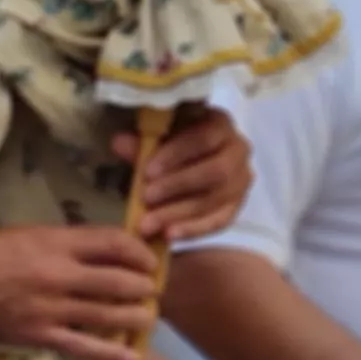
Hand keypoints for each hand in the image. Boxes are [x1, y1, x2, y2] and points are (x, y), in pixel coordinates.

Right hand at [0, 226, 152, 359]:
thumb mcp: (23, 233)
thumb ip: (60, 244)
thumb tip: (94, 254)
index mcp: (55, 242)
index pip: (114, 243)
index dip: (139, 252)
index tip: (148, 259)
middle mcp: (60, 274)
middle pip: (120, 281)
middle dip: (144, 287)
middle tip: (151, 290)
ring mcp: (51, 308)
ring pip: (109, 315)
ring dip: (136, 317)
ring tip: (147, 318)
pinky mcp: (38, 335)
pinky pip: (83, 346)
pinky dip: (110, 353)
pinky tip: (130, 356)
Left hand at [118, 109, 249, 241]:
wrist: (188, 160)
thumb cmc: (170, 143)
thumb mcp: (156, 139)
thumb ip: (140, 143)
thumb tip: (119, 143)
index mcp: (220, 123)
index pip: (204, 137)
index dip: (176, 155)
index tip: (148, 171)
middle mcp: (238, 150)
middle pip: (215, 171)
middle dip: (178, 186)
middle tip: (145, 198)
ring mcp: (241, 180)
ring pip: (216, 199)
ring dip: (179, 212)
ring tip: (148, 224)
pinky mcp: (236, 206)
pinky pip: (220, 221)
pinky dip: (193, 230)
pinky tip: (169, 235)